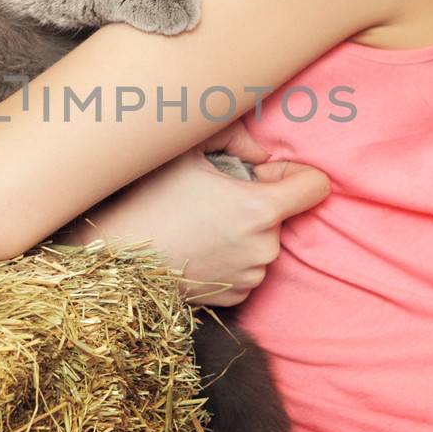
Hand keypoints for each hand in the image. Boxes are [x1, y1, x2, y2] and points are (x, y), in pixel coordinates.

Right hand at [56, 119, 331, 305]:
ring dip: (244, 229)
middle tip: (213, 196)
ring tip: (200, 222)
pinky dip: (232, 256)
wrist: (117, 262)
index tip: (262, 172)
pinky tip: (198, 247)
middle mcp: (265, 247)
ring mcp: (252, 276)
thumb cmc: (148, 202)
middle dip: (258, 200)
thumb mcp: (183, 152)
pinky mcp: (237, 297)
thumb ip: (232, 134)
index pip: (316, 185)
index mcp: (261, 208)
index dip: (293, 172)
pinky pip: (248, 267)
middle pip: (283, 212)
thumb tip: (259, 152)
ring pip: (264, 240)